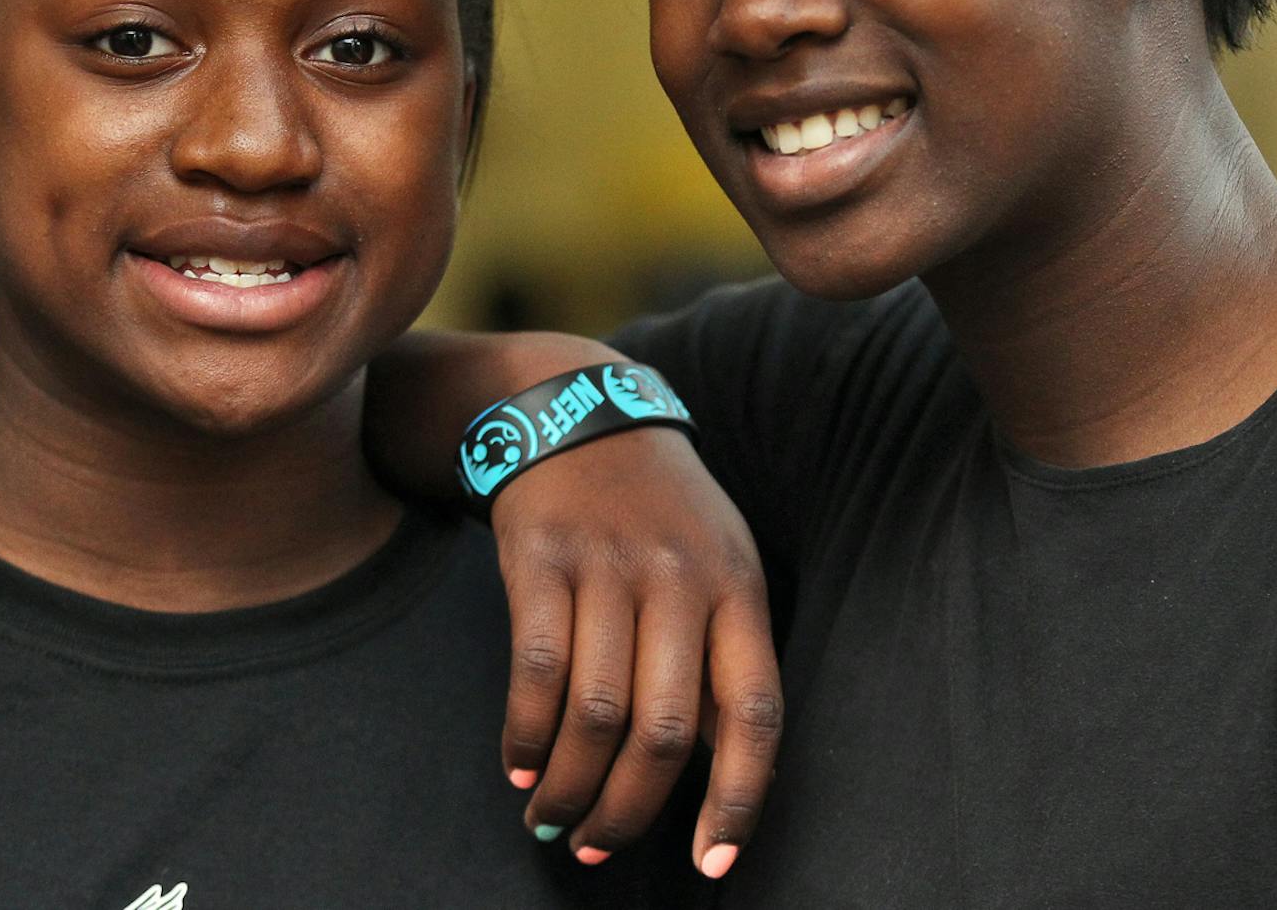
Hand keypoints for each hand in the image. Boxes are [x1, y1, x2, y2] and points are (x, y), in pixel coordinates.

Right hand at [490, 425, 780, 879]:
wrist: (580, 414)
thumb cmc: (661, 515)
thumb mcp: (720, 563)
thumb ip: (721, 657)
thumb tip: (716, 772)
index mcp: (738, 589)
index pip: (755, 712)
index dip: (740, 798)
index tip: (712, 862)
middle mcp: (680, 580)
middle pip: (664, 731)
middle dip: (628, 811)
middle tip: (595, 849)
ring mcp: (609, 567)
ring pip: (596, 713)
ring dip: (570, 787)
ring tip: (553, 819)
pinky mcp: (542, 560)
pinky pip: (535, 672)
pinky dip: (526, 736)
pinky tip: (521, 767)